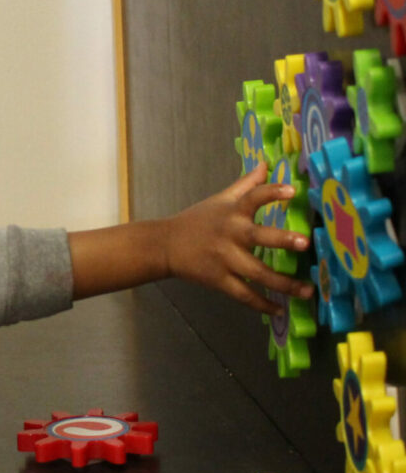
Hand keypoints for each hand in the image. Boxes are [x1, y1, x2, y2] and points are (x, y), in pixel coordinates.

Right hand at [161, 162, 313, 314]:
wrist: (165, 245)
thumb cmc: (197, 221)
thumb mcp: (220, 199)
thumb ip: (246, 184)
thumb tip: (266, 164)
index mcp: (232, 212)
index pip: (253, 197)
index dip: (271, 192)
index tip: (292, 191)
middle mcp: (230, 234)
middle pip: (258, 237)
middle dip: (282, 239)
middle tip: (305, 244)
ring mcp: (224, 259)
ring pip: (257, 273)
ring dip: (284, 283)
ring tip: (307, 290)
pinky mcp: (218, 280)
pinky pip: (243, 294)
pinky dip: (262, 304)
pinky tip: (280, 309)